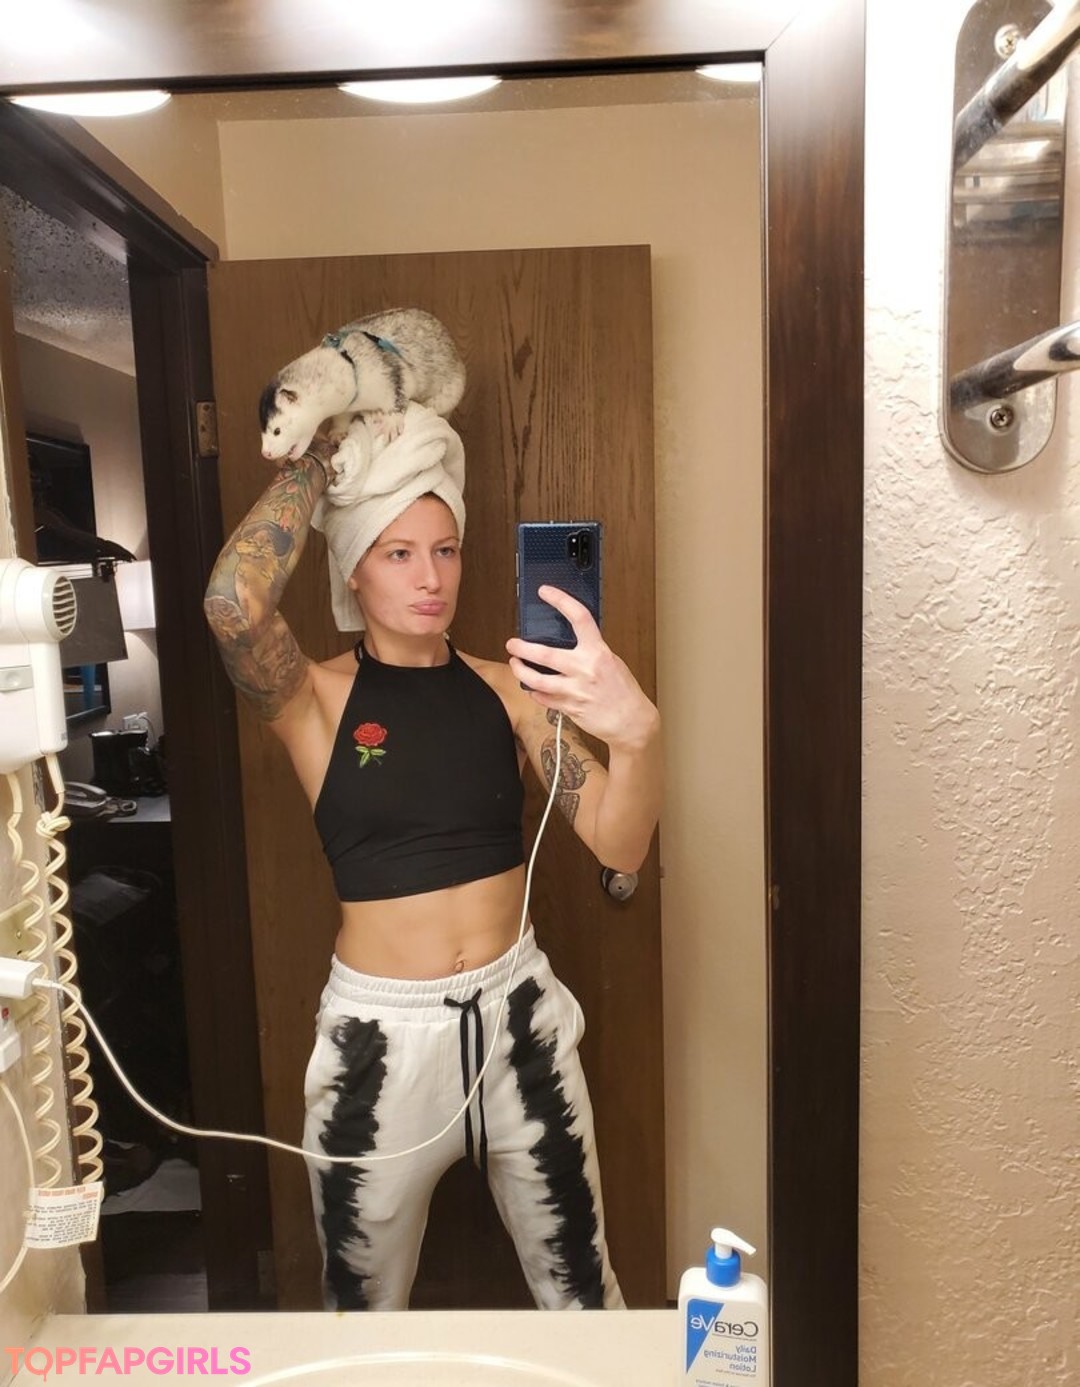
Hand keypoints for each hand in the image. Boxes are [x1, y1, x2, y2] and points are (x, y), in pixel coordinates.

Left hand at [505, 585, 658, 750]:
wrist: (631, 722)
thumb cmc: (623, 691)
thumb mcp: (611, 661)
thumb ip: (590, 651)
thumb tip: (569, 640)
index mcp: (598, 652)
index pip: (579, 617)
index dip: (560, 600)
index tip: (546, 592)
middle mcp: (585, 669)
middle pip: (545, 654)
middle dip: (522, 647)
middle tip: (512, 644)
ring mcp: (575, 690)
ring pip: (537, 679)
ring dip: (520, 671)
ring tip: (515, 664)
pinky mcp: (569, 708)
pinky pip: (543, 698)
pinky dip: (534, 692)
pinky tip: (532, 687)